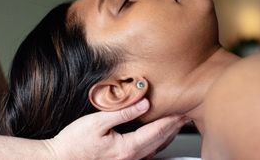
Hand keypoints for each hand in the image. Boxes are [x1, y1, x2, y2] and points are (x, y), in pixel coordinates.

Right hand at [43, 99, 187, 159]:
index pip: (156, 131)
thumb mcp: (97, 123)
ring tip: (175, 125)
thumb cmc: (74, 143)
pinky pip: (146, 155)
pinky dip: (156, 145)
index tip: (182, 112)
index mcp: (127, 147)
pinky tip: (157, 140)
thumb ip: (123, 113)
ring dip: (167, 136)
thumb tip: (144, 104)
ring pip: (155, 149)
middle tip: (185, 117)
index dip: (171, 121)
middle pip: (159, 141)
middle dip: (173, 128)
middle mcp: (131, 159)